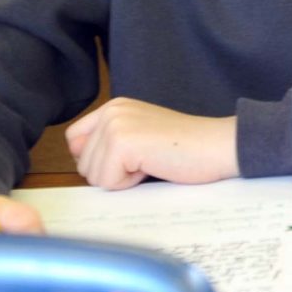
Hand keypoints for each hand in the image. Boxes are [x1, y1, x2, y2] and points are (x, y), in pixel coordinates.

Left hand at [64, 98, 238, 189]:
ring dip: (122, 179)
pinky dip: (129, 184)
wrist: (217, 146)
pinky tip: (152, 167)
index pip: (74, 140)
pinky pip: (108, 181)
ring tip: (151, 162)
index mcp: (114, 107)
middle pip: (81, 162)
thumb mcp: (141, 137)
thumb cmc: (186, 149)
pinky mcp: (123, 143)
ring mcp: (116, 125)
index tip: (129, 159)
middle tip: (147, 160)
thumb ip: (111, 143)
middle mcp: (111, 110)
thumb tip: (81, 163)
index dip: (96, 160)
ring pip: (93, 175)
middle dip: (111, 172)